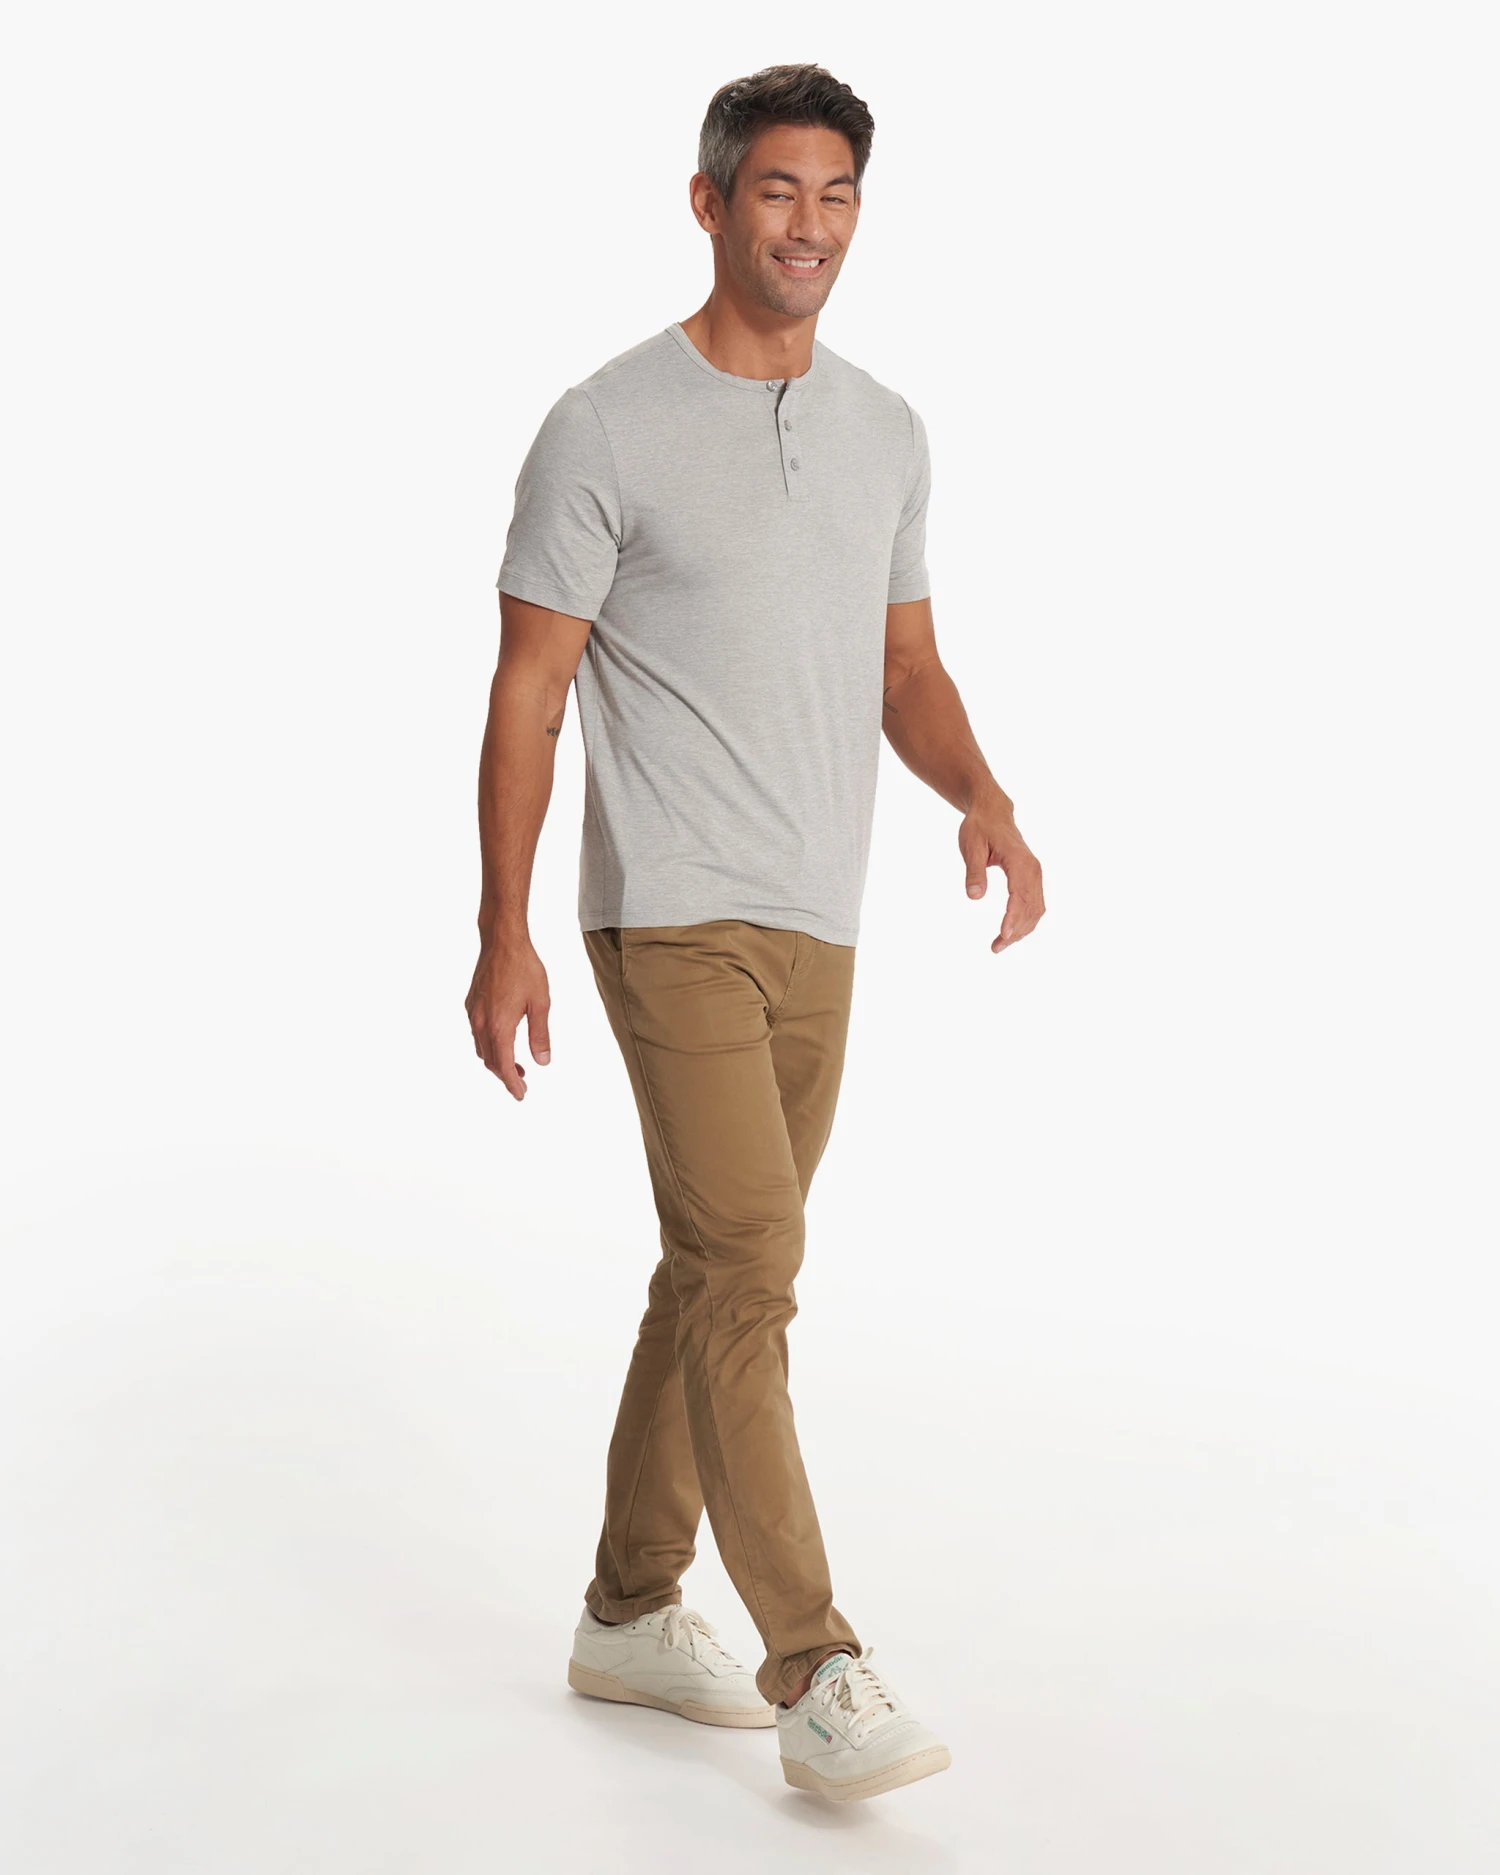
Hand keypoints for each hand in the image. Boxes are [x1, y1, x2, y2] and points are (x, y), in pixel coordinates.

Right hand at [466, 930, 550, 1099]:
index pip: (503, 1066)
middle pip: (489, 1061)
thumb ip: (540, 1035)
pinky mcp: (470, 1003)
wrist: (502, 941)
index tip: (521, 1095)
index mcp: (499, 1026)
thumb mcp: (541, 1003)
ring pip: (481, 1048)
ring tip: (515, 1065)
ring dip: (496, 1061)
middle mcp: (481, 1023)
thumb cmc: (524, 969)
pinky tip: (502, 1040)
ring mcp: (473, 1013)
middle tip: (522, 1082)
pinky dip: (488, 1045)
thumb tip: (542, 1062)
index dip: (512, 1084)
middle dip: (504, 1075)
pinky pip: (477, 1033)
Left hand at [959, 796, 1045, 952]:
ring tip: (999, 945)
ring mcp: (1035, 874)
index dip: (1013, 917)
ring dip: (1022, 930)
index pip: (1019, 894)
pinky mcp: (1032, 878)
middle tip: (995, 948)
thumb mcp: (970, 846)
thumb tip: (974, 896)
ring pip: (1036, 909)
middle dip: (1016, 931)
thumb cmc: (979, 827)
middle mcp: (1033, 869)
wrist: (993, 813)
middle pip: (1031, 907)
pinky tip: (1011, 933)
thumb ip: (974, 872)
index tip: (1004, 935)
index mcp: (1019, 861)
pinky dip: (1025, 921)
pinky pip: (1034, 904)